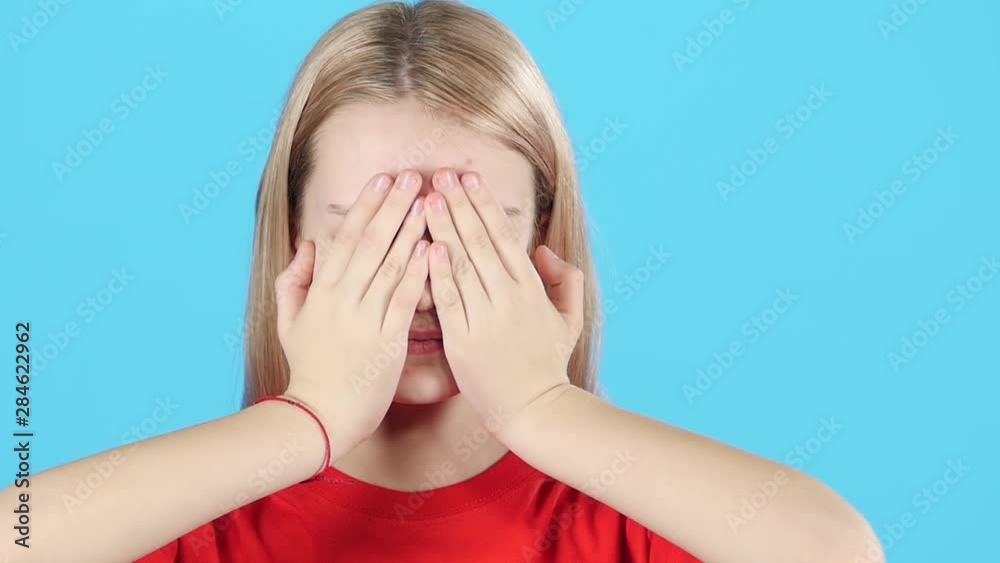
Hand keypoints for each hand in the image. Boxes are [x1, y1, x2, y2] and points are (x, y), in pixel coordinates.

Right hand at [274, 171, 427, 461]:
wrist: (321, 416)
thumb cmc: (309, 368)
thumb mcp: (289, 321)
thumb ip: (295, 280)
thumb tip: (309, 244)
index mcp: (322, 291)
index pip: (347, 238)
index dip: (366, 206)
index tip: (383, 179)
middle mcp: (344, 299)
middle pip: (371, 243)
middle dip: (393, 206)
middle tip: (412, 177)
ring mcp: (366, 319)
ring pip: (391, 265)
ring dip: (411, 231)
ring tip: (429, 202)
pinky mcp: (388, 341)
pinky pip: (405, 300)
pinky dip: (419, 273)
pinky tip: (433, 248)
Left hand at [423, 168, 583, 437]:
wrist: (534, 409)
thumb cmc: (548, 363)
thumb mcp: (568, 318)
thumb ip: (565, 279)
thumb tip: (543, 250)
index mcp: (531, 289)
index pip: (504, 236)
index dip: (485, 205)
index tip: (469, 178)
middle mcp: (509, 298)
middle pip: (480, 242)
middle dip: (460, 205)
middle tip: (440, 175)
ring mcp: (486, 318)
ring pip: (463, 264)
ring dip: (445, 228)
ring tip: (428, 198)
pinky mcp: (464, 341)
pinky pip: (449, 300)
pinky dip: (438, 273)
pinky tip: (427, 247)